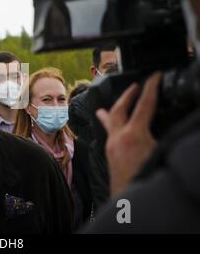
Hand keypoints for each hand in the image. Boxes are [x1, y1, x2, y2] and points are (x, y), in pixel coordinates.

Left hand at [96, 72, 161, 197]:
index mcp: (133, 135)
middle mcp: (117, 138)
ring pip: (109, 123)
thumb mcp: (163, 153)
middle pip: (120, 110)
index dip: (152, 88)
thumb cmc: (146, 179)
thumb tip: (174, 129)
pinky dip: (111, 126)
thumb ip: (168, 138)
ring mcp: (111, 147)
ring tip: (104, 107)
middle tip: (135, 86)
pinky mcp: (110, 156)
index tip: (155, 76)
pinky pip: (109, 135)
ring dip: (112, 111)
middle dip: (128, 95)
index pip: (144, 105)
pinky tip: (112, 131)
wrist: (128, 201)